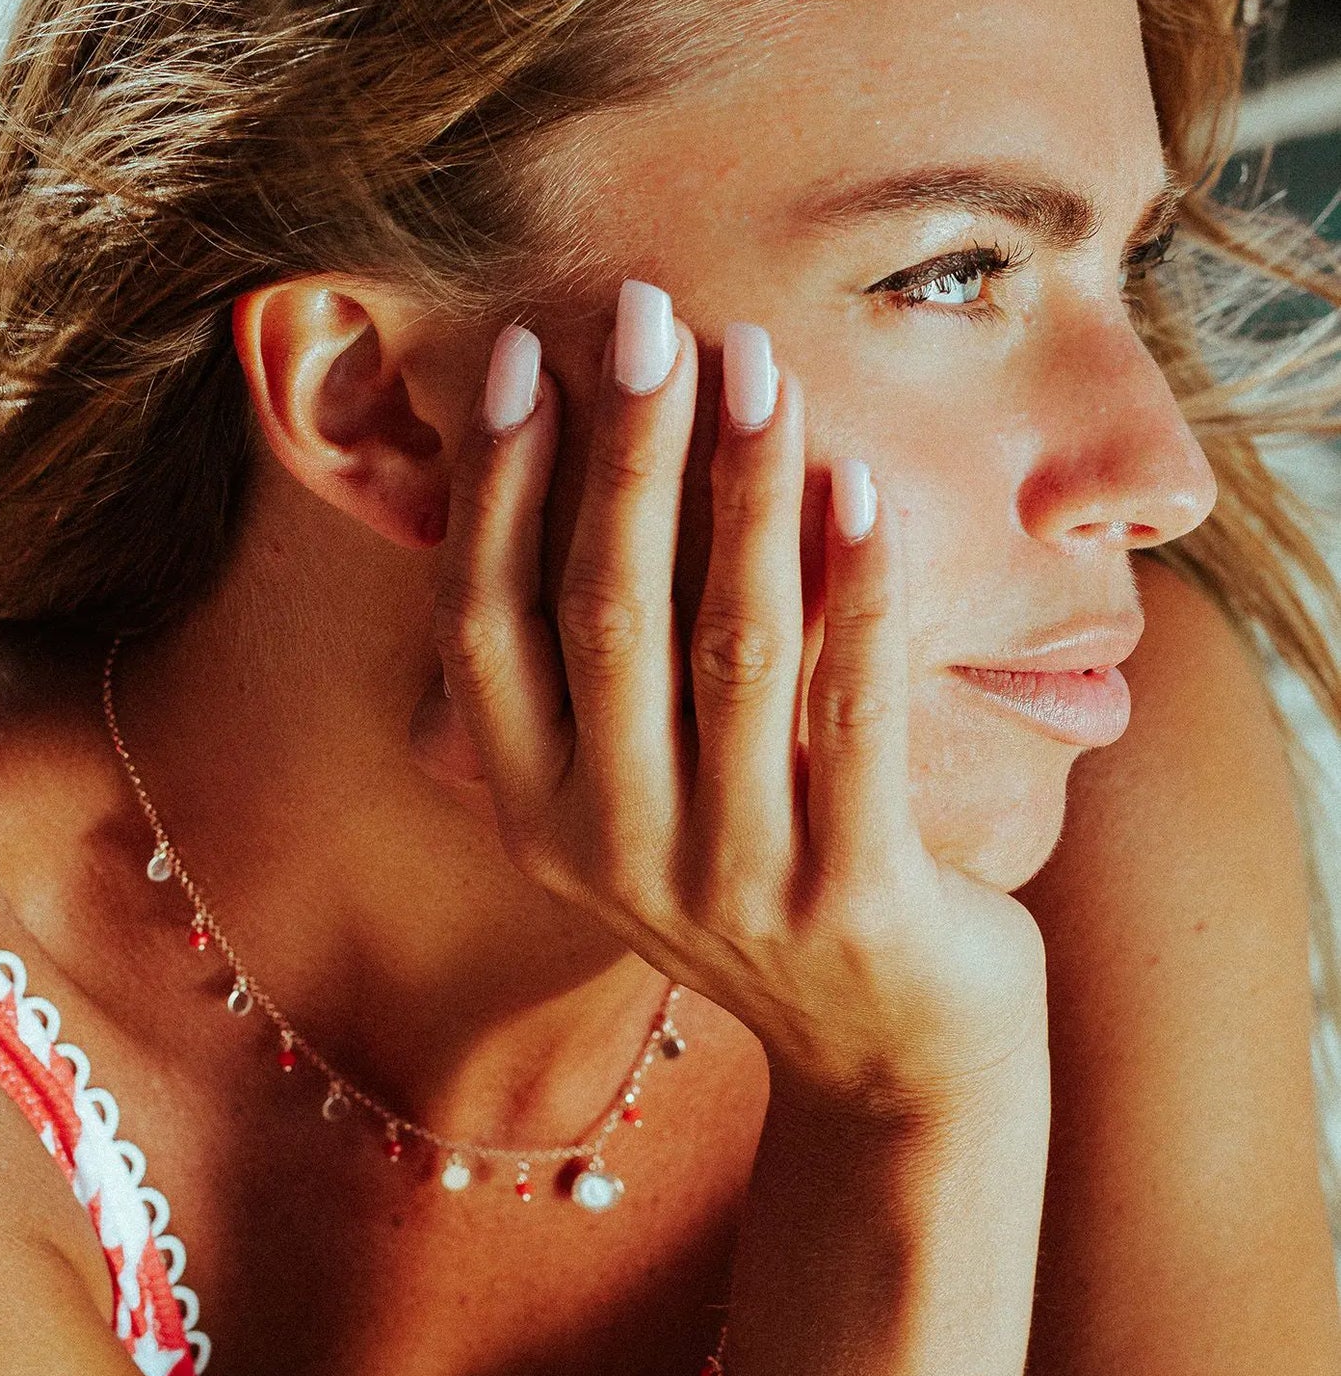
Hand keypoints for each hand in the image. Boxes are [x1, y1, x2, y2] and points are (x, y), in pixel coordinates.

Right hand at [432, 283, 1047, 1126]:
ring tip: (756, 363)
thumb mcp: (638, 807)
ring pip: (728, 643)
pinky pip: (852, 710)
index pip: (487, 623)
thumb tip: (552, 473)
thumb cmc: (761, 886)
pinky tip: (858, 484)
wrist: (889, 1061)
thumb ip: (592, 683)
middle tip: (649, 314)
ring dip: (740, 486)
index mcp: (535, 815)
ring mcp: (732, 880)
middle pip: (602, 610)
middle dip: (626, 448)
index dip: (500, 484)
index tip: (527, 356)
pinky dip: (855, 587)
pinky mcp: (853, 896)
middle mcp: (611, 848)